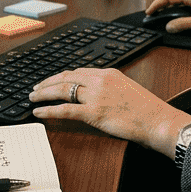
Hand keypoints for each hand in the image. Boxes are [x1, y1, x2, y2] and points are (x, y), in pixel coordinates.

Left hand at [30, 68, 190, 158]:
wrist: (158, 120)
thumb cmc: (147, 110)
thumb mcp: (127, 89)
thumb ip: (110, 89)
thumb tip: (97, 96)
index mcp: (108, 73)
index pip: (77, 71)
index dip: (61, 76)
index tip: (51, 81)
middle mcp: (100, 80)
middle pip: (65, 77)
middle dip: (47, 82)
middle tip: (35, 89)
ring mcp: (96, 96)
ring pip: (61, 90)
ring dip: (43, 94)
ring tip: (32, 98)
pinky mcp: (94, 113)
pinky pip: (64, 110)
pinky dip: (48, 110)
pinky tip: (39, 112)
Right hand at [146, 0, 190, 32]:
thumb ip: (183, 25)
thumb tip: (169, 27)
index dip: (157, 4)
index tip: (150, 11)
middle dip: (162, 2)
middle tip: (153, 12)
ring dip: (170, 3)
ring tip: (163, 12)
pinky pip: (187, 0)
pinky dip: (179, 5)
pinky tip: (179, 13)